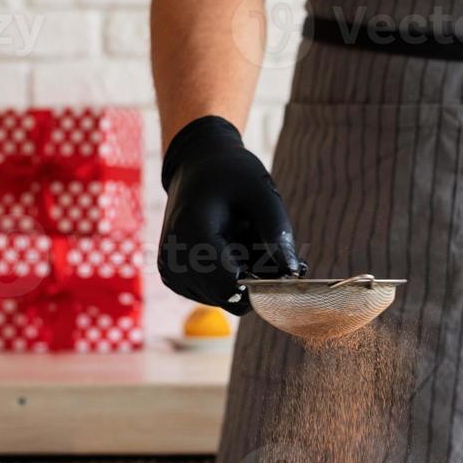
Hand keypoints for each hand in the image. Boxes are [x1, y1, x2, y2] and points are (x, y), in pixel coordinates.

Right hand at [158, 116, 303, 314]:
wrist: (196, 165)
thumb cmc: (232, 175)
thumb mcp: (262, 194)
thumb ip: (278, 235)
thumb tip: (292, 275)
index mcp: (191, 235)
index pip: (231, 288)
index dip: (261, 282)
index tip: (278, 259)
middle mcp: (174, 260)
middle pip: (229, 296)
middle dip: (254, 277)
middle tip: (261, 240)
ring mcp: (171, 272)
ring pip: (223, 297)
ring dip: (242, 276)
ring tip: (240, 238)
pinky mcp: (173, 277)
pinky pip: (213, 292)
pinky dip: (229, 275)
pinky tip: (228, 246)